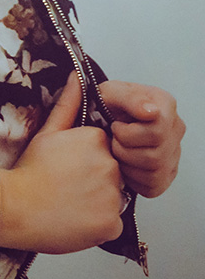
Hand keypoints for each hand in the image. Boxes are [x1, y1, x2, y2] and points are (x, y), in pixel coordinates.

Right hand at [0, 73, 123, 253]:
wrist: (18, 208)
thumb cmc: (31, 170)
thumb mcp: (47, 132)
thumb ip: (68, 104)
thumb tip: (78, 77)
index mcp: (97, 140)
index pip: (102, 147)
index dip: (84, 156)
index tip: (68, 164)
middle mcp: (111, 166)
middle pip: (110, 171)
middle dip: (94, 178)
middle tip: (67, 184)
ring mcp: (113, 197)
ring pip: (112, 197)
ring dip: (98, 201)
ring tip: (70, 202)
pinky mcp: (112, 224)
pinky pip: (112, 222)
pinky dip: (99, 223)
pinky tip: (77, 217)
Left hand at [99, 80, 184, 197]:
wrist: (104, 115)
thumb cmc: (108, 102)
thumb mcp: (112, 92)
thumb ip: (131, 98)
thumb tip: (152, 112)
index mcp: (166, 105)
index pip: (158, 132)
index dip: (129, 134)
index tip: (116, 125)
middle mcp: (175, 128)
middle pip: (155, 156)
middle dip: (124, 149)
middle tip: (113, 139)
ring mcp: (174, 153)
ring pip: (154, 173)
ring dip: (126, 163)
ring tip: (117, 148)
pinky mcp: (167, 174)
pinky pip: (153, 186)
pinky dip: (132, 178)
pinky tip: (123, 161)